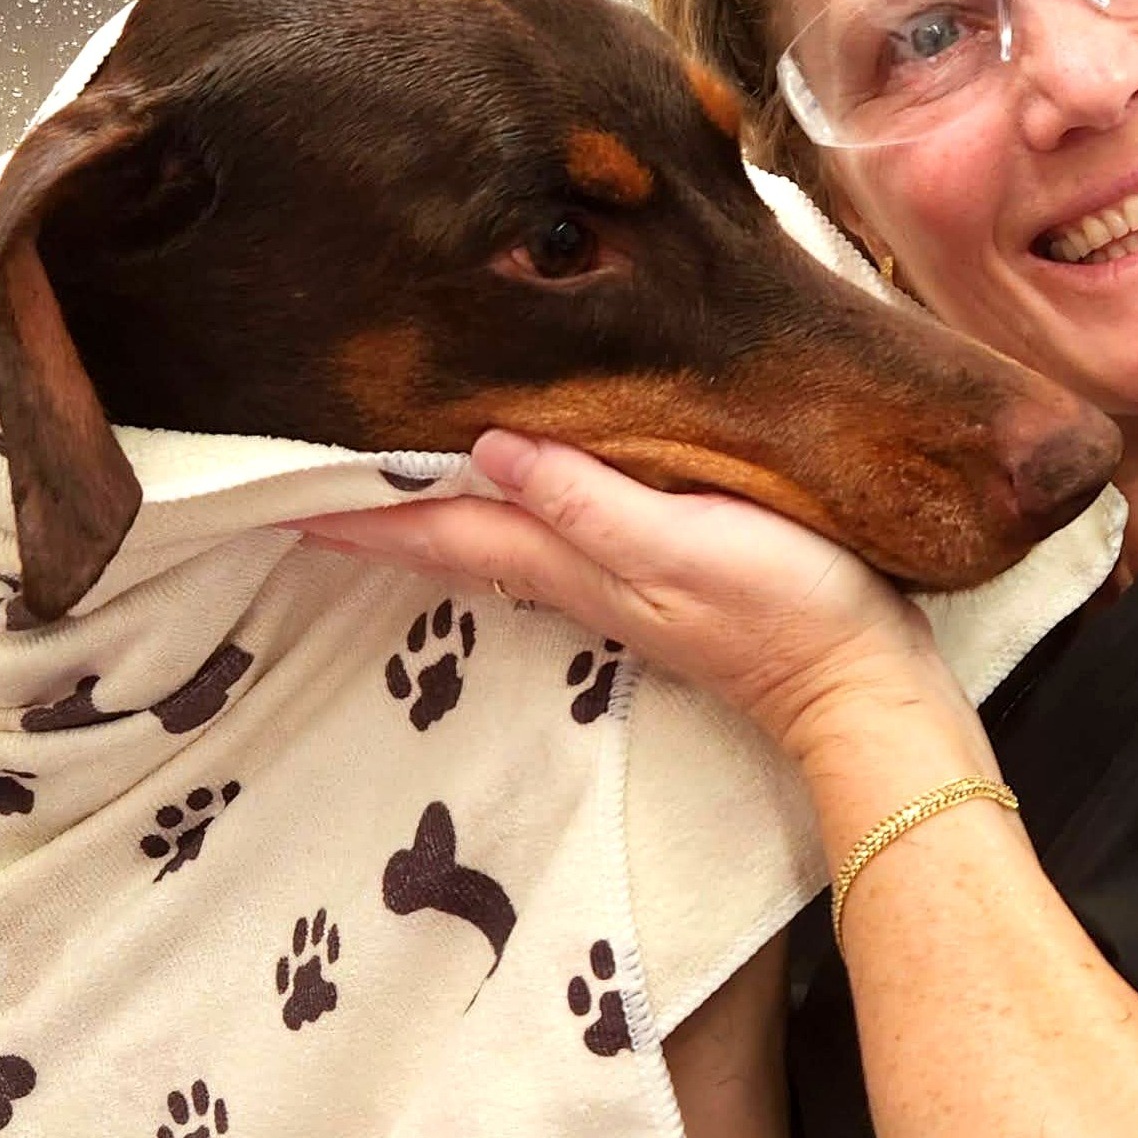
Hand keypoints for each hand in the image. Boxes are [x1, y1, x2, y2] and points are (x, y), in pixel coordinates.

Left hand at [292, 429, 947, 752]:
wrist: (863, 689)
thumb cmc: (787, 610)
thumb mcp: (688, 544)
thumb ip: (591, 501)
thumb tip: (490, 448)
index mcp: (571, 563)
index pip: (441, 531)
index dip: (361, 513)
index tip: (274, 496)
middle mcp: (578, 576)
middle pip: (452, 537)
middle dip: (377, 512)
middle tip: (294, 482)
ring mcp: (616, 582)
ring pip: (493, 539)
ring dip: (430, 513)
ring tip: (370, 484)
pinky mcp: (658, 577)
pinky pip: (548, 538)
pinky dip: (501, 513)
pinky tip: (502, 492)